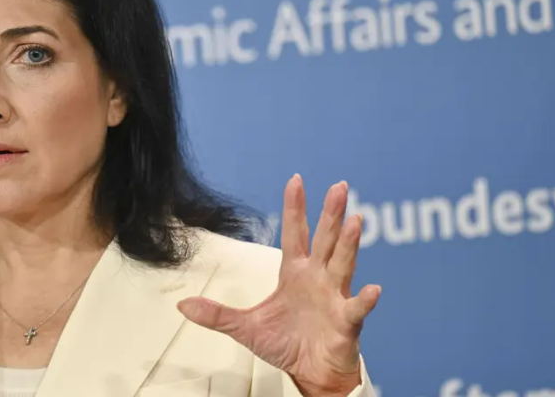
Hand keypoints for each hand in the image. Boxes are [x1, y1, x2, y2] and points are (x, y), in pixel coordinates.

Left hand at [177, 174, 380, 396]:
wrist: (309, 374)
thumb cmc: (286, 345)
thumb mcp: (245, 327)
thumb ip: (216, 314)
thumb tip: (181, 306)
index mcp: (295, 273)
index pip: (295, 234)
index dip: (295, 208)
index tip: (295, 180)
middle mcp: (318, 279)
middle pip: (325, 240)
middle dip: (331, 214)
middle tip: (339, 186)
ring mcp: (334, 298)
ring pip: (342, 265)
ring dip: (349, 244)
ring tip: (355, 220)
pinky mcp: (345, 322)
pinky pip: (356, 309)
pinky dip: (364, 300)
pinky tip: (373, 289)